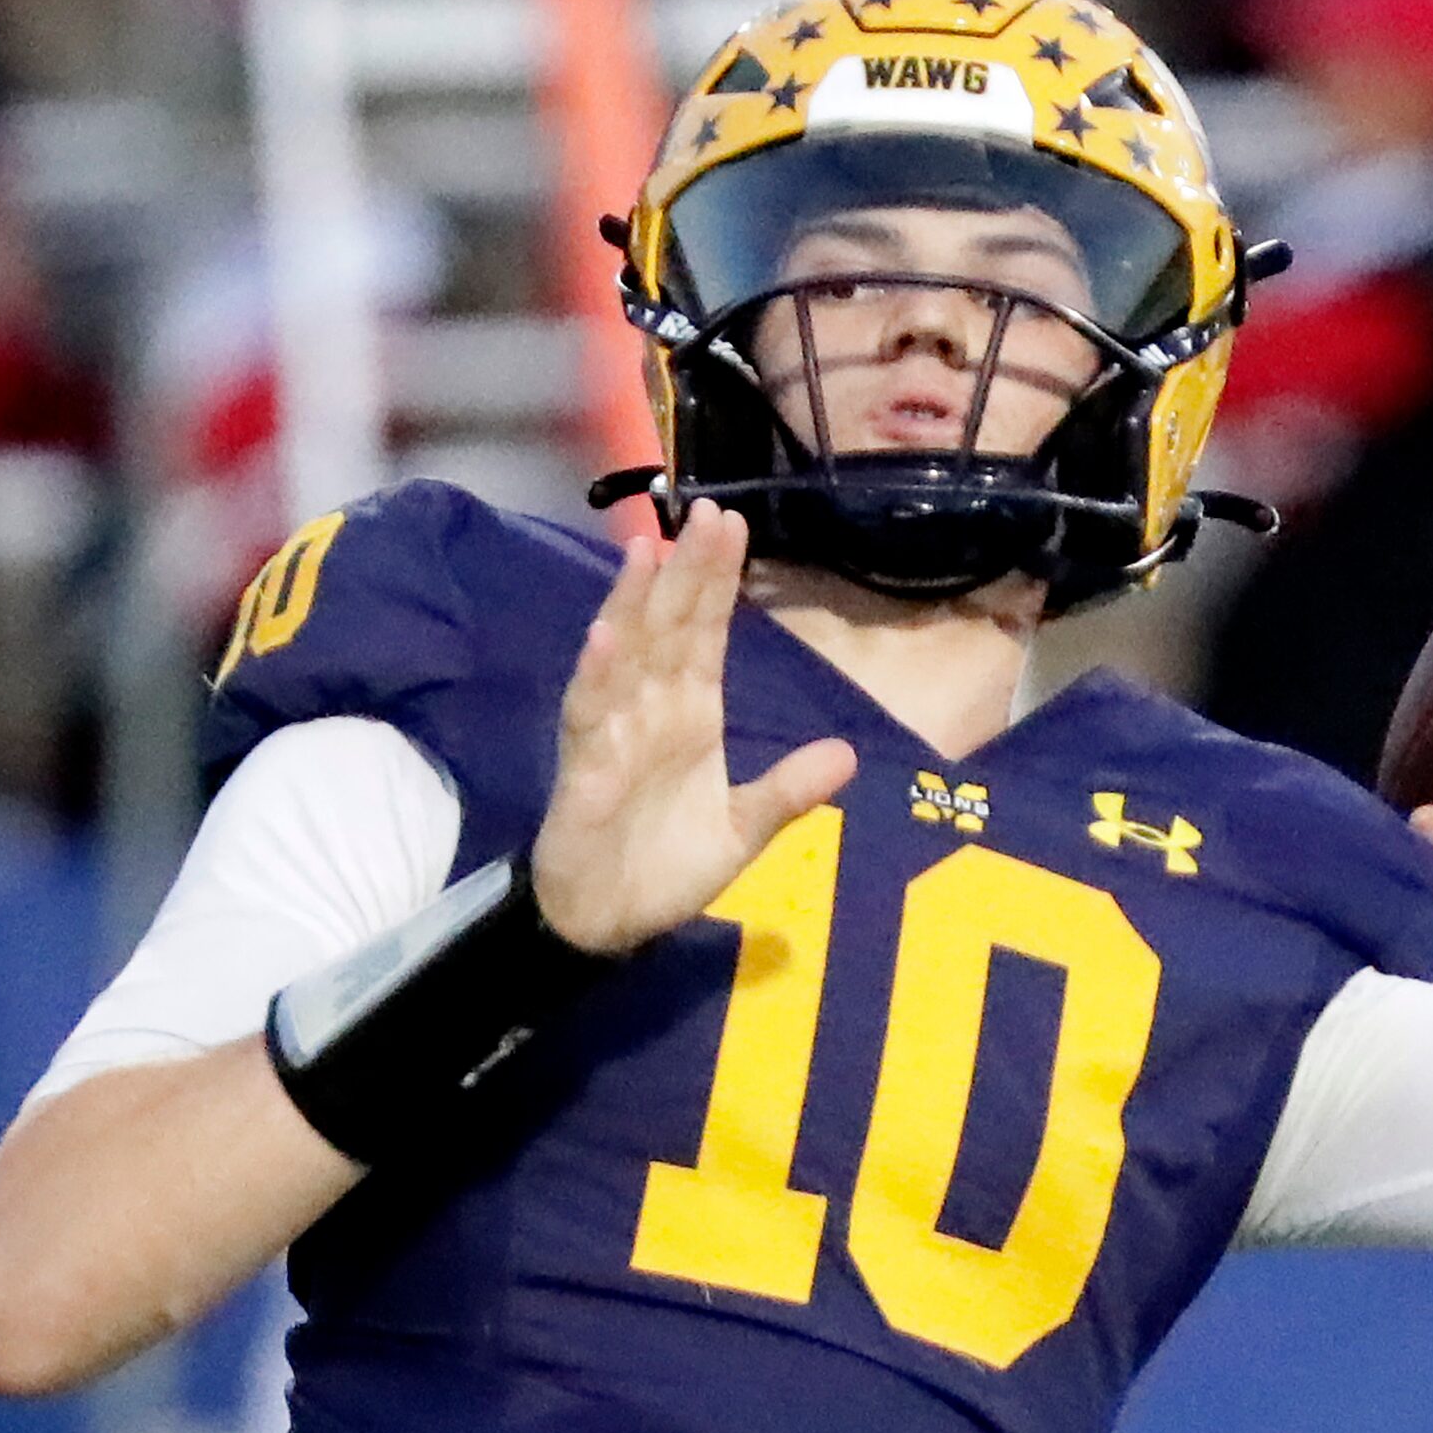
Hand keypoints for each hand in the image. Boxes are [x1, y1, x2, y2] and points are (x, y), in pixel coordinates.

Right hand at [532, 502, 856, 953]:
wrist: (610, 922)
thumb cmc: (668, 866)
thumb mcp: (744, 830)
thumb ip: (789, 791)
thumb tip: (847, 752)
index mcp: (691, 713)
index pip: (707, 633)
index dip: (717, 581)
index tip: (732, 524)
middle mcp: (651, 709)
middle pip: (670, 627)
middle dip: (686, 571)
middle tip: (705, 510)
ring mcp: (615, 733)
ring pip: (625, 655)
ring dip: (632, 603)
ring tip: (647, 549)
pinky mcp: (585, 769)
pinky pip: (590, 716)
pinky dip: (597, 677)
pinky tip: (605, 638)